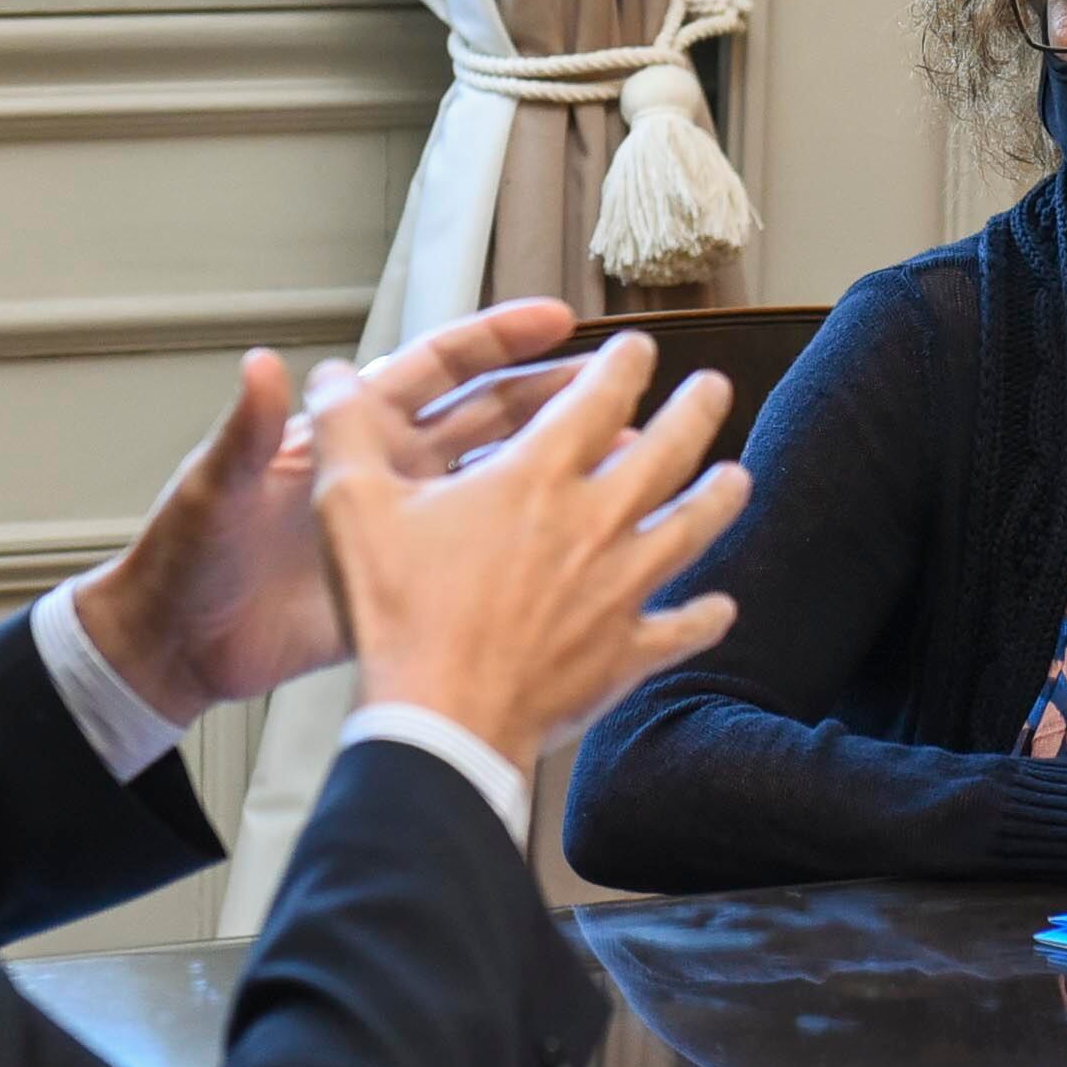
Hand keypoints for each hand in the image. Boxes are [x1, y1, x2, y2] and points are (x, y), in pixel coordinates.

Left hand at [73, 300, 593, 724]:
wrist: (179, 648)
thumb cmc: (189, 559)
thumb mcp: (218, 489)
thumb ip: (248, 431)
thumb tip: (264, 362)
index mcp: (346, 432)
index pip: (434, 369)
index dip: (496, 342)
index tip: (558, 320)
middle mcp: (387, 470)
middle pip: (486, 417)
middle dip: (553, 394)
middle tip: (621, 380)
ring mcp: (406, 527)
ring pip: (500, 483)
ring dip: (560, 467)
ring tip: (630, 456)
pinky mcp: (410, 584)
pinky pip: (485, 554)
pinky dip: (536, 546)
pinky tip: (591, 547)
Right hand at [307, 331, 748, 774]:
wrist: (439, 720)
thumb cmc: (398, 614)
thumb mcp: (350, 507)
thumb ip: (344, 432)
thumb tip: (327, 378)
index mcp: (533, 477)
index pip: (596, 400)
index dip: (621, 365)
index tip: (638, 347)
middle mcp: (590, 524)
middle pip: (665, 454)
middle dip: (695, 411)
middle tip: (714, 387)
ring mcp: (615, 590)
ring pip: (688, 531)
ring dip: (717, 499)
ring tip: (738, 476)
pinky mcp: (620, 654)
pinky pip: (676, 630)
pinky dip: (701, 618)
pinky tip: (720, 609)